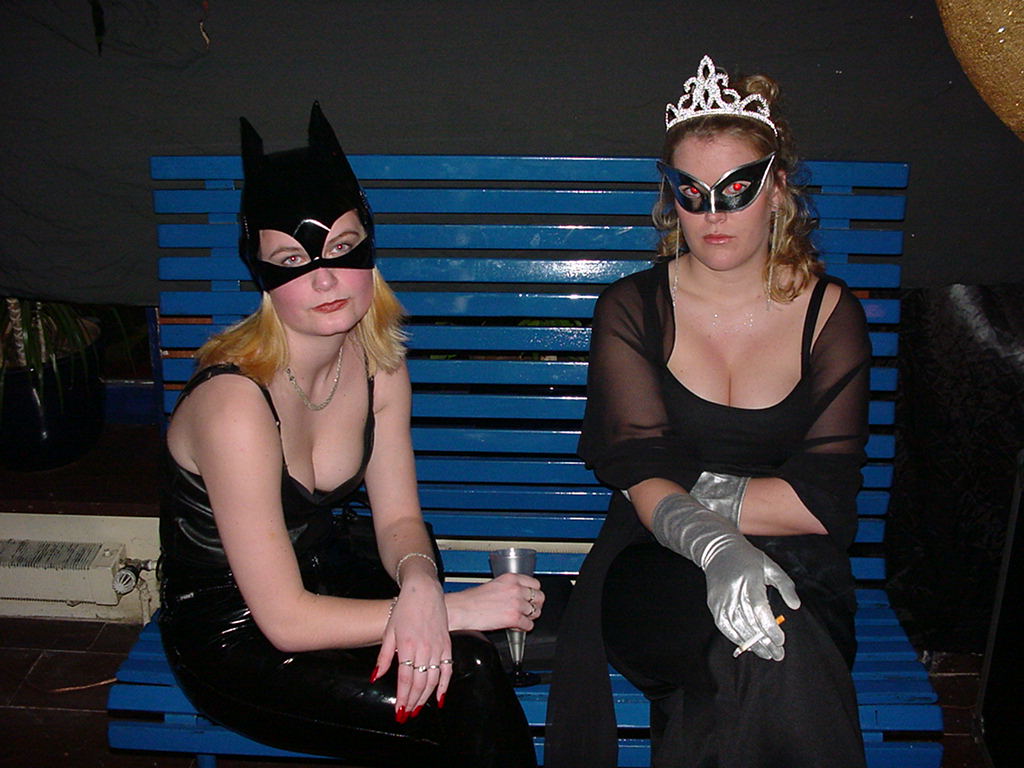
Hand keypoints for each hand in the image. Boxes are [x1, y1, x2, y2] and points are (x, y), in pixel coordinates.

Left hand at [374, 573, 450, 718]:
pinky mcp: (447, 645)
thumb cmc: (404, 608)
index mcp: (407, 645)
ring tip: (417, 709)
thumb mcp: (389, 631)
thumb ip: (384, 656)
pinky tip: (439, 698)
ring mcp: (438, 647)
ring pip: (434, 680)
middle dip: (413, 702)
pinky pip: (448, 669)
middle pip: (420, 683)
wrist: (424, 591)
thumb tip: (375, 677)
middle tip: (407, 715)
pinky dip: (445, 686)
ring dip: (426, 697)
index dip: (403, 697)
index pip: (406, 679)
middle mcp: (425, 649)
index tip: (399, 710)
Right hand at [445, 572, 543, 632]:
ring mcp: (516, 604)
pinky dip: (524, 628)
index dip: (534, 593)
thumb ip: (509, 587)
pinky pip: (529, 626)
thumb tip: (518, 594)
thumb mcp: (494, 584)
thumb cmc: (472, 599)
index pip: (535, 584)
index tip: (531, 598)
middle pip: (540, 597)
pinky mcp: (514, 618)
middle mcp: (516, 589)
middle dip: (535, 605)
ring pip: (536, 612)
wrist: (462, 609)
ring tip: (520, 619)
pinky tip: (515, 626)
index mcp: (511, 578)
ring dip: (529, 617)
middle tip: (529, 610)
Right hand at [651, 493, 799, 660]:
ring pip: (736, 627)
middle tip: (777, 654)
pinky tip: (747, 645)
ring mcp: (721, 598)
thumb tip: (795, 606)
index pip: (759, 609)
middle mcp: (733, 590)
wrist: (718, 550)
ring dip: (752, 643)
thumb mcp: (770, 566)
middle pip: (749, 622)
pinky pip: (724, 625)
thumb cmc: (748, 558)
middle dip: (764, 641)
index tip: (781, 640)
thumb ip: (785, 586)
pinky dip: (735, 637)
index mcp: (749, 580)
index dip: (769, 627)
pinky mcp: (714, 604)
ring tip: (766, 654)